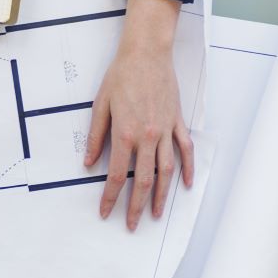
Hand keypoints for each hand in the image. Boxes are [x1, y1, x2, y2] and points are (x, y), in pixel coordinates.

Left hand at [85, 0, 193, 231]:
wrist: (147, 53)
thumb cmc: (122, 75)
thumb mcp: (100, 105)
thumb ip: (96, 137)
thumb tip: (89, 163)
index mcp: (125, 134)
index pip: (116, 175)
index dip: (111, 197)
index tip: (106, 212)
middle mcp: (147, 136)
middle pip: (144, 181)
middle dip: (138, 206)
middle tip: (132, 225)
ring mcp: (165, 130)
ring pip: (167, 171)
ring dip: (163, 196)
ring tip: (157, 215)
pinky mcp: (177, 122)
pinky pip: (185, 150)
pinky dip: (188, 168)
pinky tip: (187, 184)